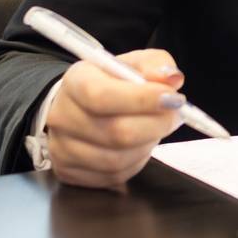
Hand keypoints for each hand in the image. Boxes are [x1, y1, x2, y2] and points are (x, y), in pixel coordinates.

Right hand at [45, 49, 186, 189]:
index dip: (142, 99)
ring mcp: (62, 148)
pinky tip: (140, 143)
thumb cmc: (112, 83)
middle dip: (157, 124)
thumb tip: (172, 80)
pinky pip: (114, 175)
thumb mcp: (135, 63)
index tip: (173, 97)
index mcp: (75, 81)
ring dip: (148, 143)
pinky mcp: (70, 172)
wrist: (81, 106)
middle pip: (115, 131)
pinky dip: (137, 160)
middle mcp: (61, 116)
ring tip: (156, 127)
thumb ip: (156, 65)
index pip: (102, 95)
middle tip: (176, 115)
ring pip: (117, 158)